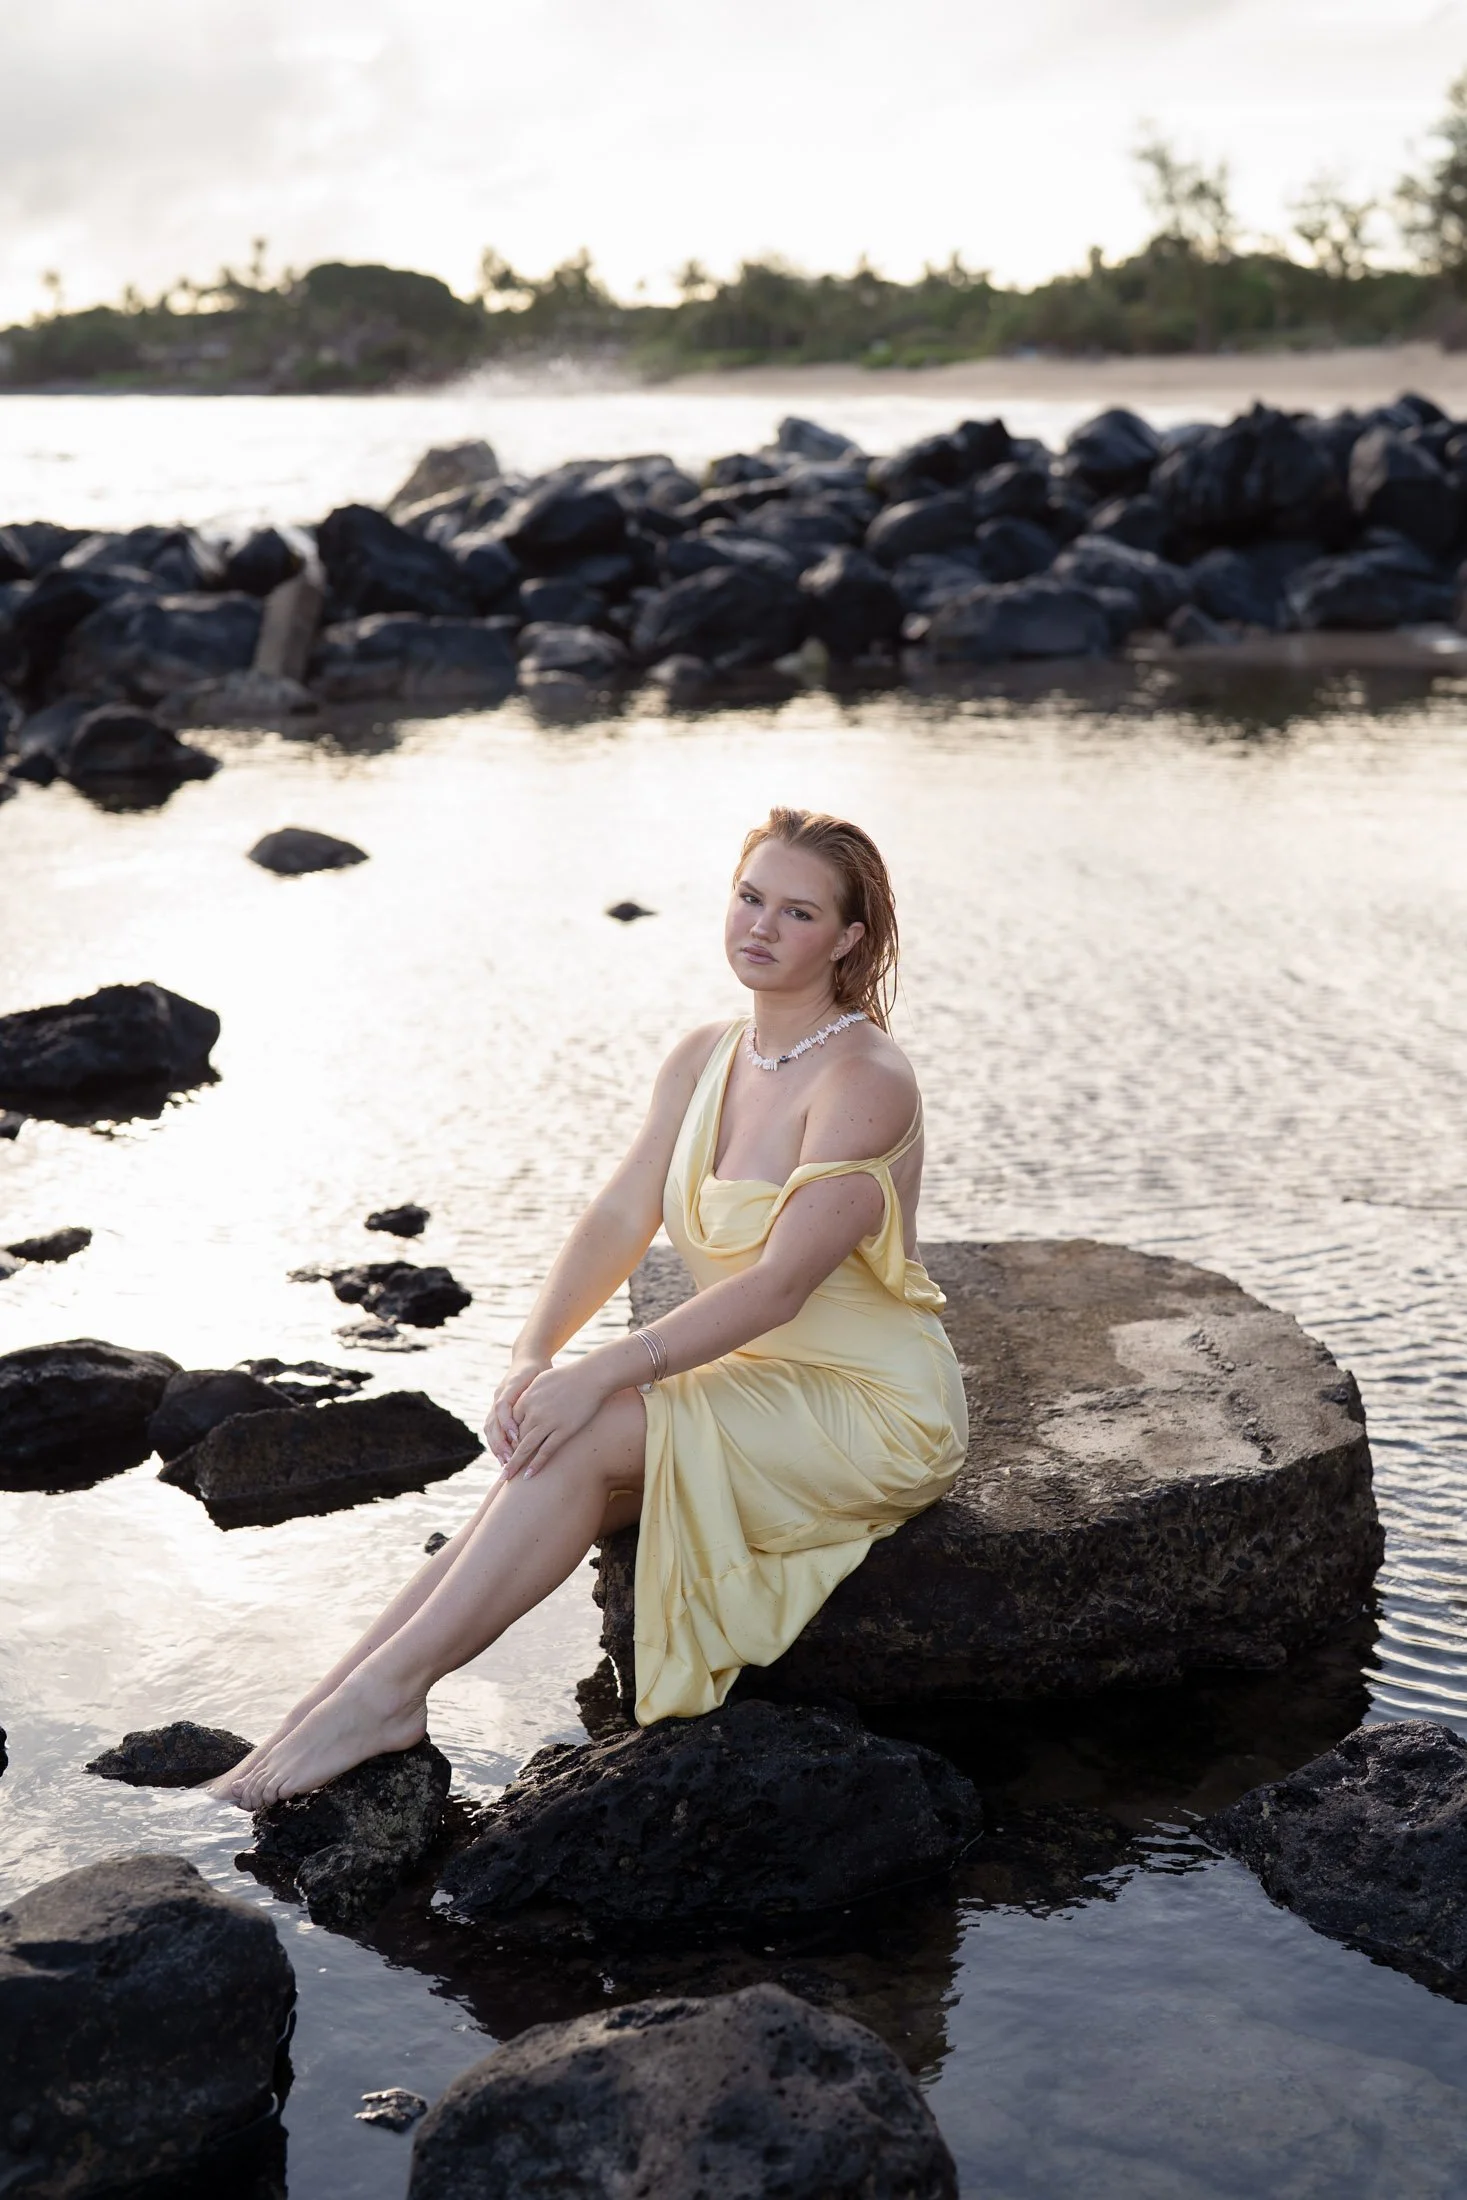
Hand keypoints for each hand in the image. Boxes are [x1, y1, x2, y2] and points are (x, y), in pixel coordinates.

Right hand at [484, 1354, 550, 1464]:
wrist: (528, 1358)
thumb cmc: (540, 1368)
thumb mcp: (542, 1375)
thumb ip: (540, 1390)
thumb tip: (545, 1407)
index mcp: (510, 1385)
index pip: (502, 1406)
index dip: (508, 1423)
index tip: (517, 1438)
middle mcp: (499, 1394)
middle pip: (492, 1421)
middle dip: (500, 1442)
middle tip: (509, 1459)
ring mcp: (495, 1402)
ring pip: (490, 1428)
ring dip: (496, 1446)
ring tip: (505, 1462)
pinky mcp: (497, 1409)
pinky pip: (492, 1429)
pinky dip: (496, 1443)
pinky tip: (503, 1456)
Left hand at [502, 1360, 608, 1480]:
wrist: (591, 1375)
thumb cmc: (568, 1376)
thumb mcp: (541, 1380)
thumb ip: (530, 1394)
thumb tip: (523, 1403)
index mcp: (526, 1399)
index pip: (511, 1423)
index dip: (508, 1438)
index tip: (506, 1450)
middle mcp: (534, 1412)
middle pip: (515, 1437)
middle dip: (507, 1455)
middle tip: (501, 1471)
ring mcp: (548, 1422)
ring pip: (526, 1447)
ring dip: (515, 1464)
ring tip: (508, 1478)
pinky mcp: (564, 1430)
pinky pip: (546, 1451)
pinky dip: (536, 1464)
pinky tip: (529, 1475)